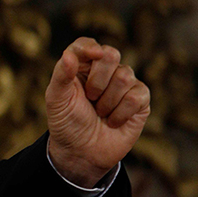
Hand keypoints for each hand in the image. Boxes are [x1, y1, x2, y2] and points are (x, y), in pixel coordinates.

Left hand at [45, 37, 149, 187]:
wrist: (81, 152)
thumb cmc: (66, 123)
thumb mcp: (57, 99)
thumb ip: (61, 75)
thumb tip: (69, 54)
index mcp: (80, 66)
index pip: (86, 44)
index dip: (90, 48)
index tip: (92, 55)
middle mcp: (104, 71)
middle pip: (111, 54)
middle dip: (98, 79)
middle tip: (89, 98)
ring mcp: (124, 84)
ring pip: (125, 75)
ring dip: (107, 100)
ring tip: (99, 112)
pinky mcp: (140, 100)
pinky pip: (137, 95)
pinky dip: (121, 112)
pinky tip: (113, 121)